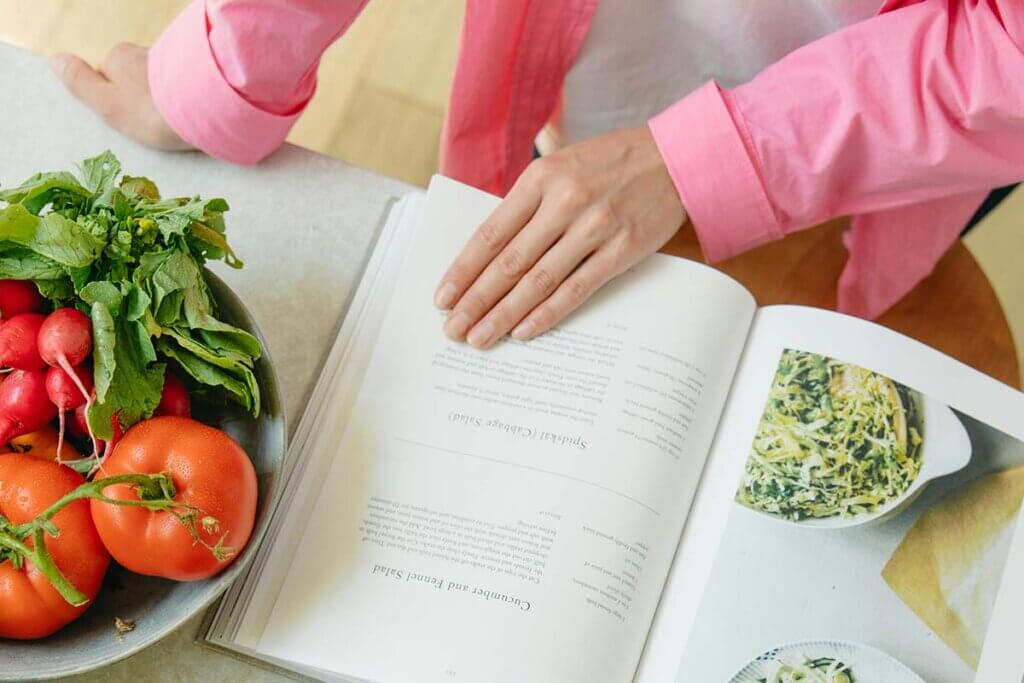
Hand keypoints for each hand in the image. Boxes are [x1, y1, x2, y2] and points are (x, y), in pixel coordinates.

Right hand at [50, 43, 192, 151]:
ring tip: (172, 124)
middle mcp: (145, 54)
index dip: (114, 101)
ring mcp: (173, 63)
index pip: (107, 77)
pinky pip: (184, 90)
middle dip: (141, 101)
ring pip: (160, 86)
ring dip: (164, 102)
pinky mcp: (198, 75)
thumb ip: (81, 83)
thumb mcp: (107, 103)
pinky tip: (190, 117)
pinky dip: (184, 102)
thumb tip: (55, 59)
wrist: (206, 107)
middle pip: (135, 80)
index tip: (127, 120)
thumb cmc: (150, 110)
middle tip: (151, 125)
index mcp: (118, 58)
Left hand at [434, 127, 685, 348]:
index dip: (463, 270)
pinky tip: (523, 331)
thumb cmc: (610, 164)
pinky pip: (576, 289)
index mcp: (541, 178)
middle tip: (453, 329)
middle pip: (509, 263)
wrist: (676, 158)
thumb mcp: (561, 167)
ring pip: (538, 281)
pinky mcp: (621, 250)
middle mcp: (565, 202)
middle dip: (476, 301)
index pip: (491, 233)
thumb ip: (528, 205)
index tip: (443, 297)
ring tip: (480, 337)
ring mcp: (594, 227)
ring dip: (504, 315)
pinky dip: (546, 313)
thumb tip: (489, 255)